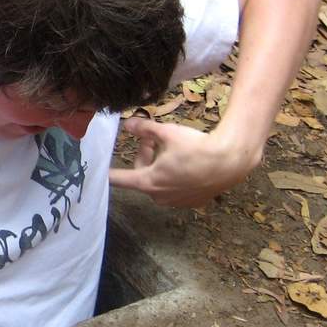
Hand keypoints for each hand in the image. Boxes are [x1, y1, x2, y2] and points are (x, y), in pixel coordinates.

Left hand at [109, 117, 261, 207]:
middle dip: (143, 155)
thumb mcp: (167, 133)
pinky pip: (175, 189)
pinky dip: (175, 176)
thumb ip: (144, 129)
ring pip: (158, 182)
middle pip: (141, 175)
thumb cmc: (195, 147)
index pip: (119, 180)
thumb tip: (127, 123)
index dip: (107, 175)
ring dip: (159, 166)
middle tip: (152, 138)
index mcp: (148, 181)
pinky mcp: (192, 203)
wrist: (231, 161)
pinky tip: (188, 163)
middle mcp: (159, 197)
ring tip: (172, 148)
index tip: (96, 176)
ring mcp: (176, 202)